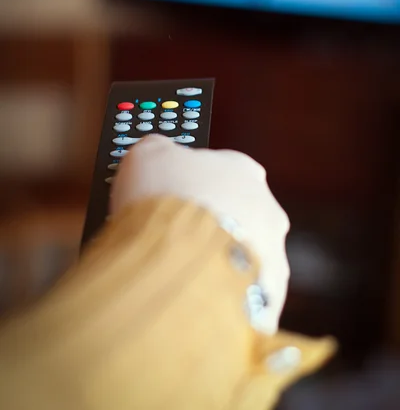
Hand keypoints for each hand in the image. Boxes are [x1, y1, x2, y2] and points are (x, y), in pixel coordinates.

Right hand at [112, 135, 289, 333]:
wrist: (174, 258)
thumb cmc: (164, 202)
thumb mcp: (147, 156)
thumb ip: (158, 150)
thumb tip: (157, 151)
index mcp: (242, 169)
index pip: (223, 171)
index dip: (195, 184)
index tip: (174, 195)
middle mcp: (267, 208)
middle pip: (238, 213)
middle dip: (210, 224)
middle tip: (176, 236)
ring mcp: (272, 252)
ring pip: (244, 255)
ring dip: (218, 261)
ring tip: (181, 271)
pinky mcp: (269, 294)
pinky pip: (244, 292)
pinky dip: (223, 294)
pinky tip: (196, 295)